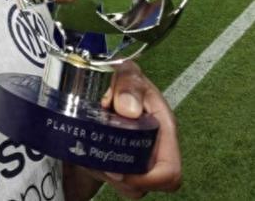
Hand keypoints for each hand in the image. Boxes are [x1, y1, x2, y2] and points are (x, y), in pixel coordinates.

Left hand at [91, 60, 181, 197]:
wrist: (103, 78)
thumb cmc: (123, 77)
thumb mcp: (126, 73)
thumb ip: (128, 85)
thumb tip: (129, 110)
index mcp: (163, 129)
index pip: (170, 171)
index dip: (150, 179)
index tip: (123, 171)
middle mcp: (154, 147)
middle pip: (146, 184)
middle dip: (122, 178)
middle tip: (101, 160)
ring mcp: (138, 155)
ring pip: (128, 185)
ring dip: (107, 174)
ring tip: (93, 151)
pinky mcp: (122, 159)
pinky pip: (113, 177)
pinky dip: (98, 169)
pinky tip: (89, 150)